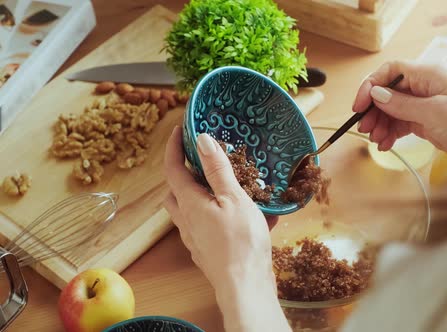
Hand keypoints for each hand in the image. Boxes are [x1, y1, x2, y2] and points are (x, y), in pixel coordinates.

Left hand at [163, 127, 289, 331]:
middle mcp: (187, 221)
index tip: (179, 130)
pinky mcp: (210, 251)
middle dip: (184, 174)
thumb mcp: (233, 198)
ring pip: (192, 210)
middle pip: (176, 192)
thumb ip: (218, 170)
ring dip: (204, 195)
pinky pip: (211, 227)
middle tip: (202, 161)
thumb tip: (202, 140)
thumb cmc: (240, 241)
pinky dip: (223, 216)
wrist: (245, 286)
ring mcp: (197, 238)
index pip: (173, 168)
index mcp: (189, 203)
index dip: (173, 147)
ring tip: (230, 187)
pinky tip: (252, 216)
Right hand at [353, 60, 446, 157]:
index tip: (360, 105)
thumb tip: (377, 95)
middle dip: (374, 109)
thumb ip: (403, 104)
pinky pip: (403, 123)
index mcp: (430, 74)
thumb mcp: (435, 112)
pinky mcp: (429, 121)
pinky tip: (385, 144)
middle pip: (389, 91)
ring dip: (381, 124)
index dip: (371, 85)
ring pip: (393, 109)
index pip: (391, 71)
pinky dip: (392, 132)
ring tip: (376, 140)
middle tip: (364, 127)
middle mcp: (426, 85)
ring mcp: (427, 103)